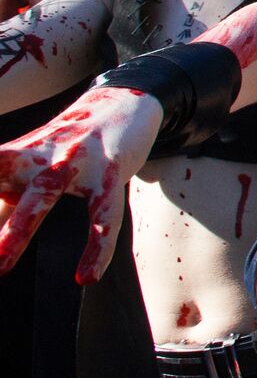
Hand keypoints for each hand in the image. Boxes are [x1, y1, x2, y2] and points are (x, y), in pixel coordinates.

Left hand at [0, 86, 160, 281]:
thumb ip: (4, 198)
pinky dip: (97, 246)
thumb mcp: (33, 165)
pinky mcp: (110, 172)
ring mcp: (75, 162)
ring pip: (42, 196)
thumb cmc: (70, 142)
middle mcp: (39, 156)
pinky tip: (86, 276)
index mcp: (15, 157)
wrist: (124, 101)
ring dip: (16, 232)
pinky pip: (103, 214)